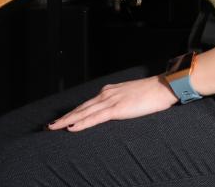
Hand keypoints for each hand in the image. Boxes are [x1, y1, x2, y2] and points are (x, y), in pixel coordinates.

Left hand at [48, 75, 177, 131]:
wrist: (165, 86)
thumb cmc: (152, 93)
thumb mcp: (132, 96)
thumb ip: (120, 102)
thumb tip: (115, 111)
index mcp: (110, 91)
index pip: (87, 104)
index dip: (73, 112)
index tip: (62, 119)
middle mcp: (107, 94)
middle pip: (81, 108)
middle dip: (64, 117)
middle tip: (49, 125)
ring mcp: (111, 100)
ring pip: (83, 113)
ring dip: (67, 120)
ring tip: (53, 127)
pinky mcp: (117, 108)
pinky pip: (95, 118)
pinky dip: (81, 123)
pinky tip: (72, 127)